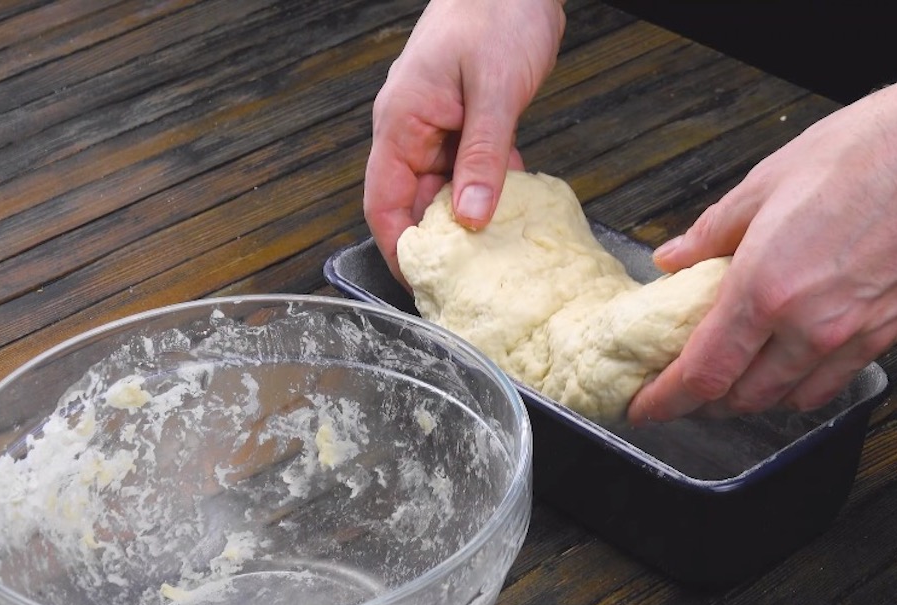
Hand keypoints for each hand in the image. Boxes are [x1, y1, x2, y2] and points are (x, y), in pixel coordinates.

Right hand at [363, 0, 565, 279]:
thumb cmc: (496, 15)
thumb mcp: (493, 91)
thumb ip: (482, 157)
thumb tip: (470, 218)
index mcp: (402, 123)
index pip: (383, 202)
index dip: (398, 248)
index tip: (422, 285)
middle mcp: (414, 130)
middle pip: (414, 203)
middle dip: (437, 245)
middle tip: (467, 283)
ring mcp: (441, 127)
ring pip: (446, 191)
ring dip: (468, 221)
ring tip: (492, 260)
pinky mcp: (468, 123)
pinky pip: (472, 171)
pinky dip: (490, 193)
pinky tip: (513, 215)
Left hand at [626, 75, 896, 423]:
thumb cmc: (862, 153)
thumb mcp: (763, 184)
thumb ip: (710, 234)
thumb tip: (672, 260)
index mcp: (763, 287)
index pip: (702, 373)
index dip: (666, 400)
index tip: (645, 407)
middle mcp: (805, 325)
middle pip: (739, 397)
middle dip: (703, 399)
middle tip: (684, 381)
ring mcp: (850, 337)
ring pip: (784, 400)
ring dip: (750, 396)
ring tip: (734, 371)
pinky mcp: (887, 336)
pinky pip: (830, 385)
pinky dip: (798, 388)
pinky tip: (787, 363)